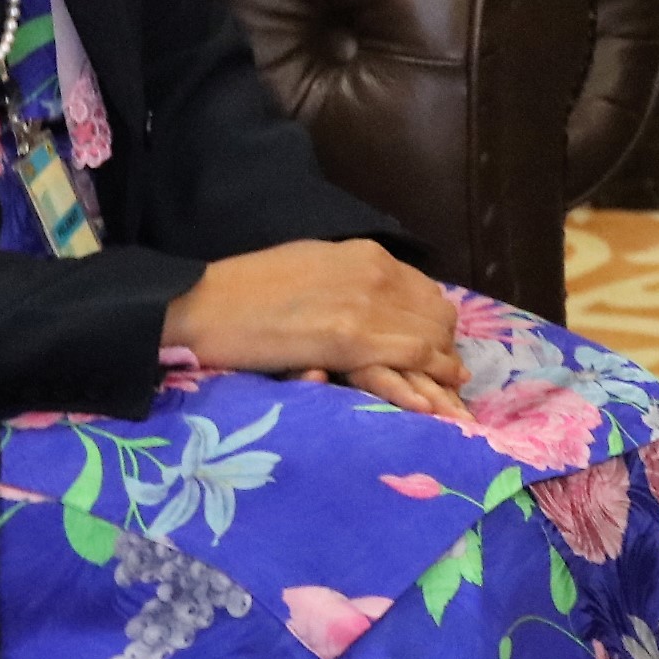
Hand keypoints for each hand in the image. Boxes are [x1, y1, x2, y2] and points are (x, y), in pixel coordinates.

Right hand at [160, 242, 465, 407]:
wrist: (205, 302)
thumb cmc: (247, 289)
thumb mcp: (313, 265)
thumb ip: (350, 279)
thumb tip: (375, 298)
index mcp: (367, 255)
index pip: (425, 292)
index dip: (435, 326)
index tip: (438, 351)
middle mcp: (376, 274)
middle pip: (435, 317)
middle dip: (444, 351)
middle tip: (446, 382)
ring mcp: (365, 305)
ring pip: (428, 340)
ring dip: (441, 372)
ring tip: (452, 402)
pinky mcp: (349, 338)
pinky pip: (406, 359)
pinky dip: (425, 382)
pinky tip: (435, 404)